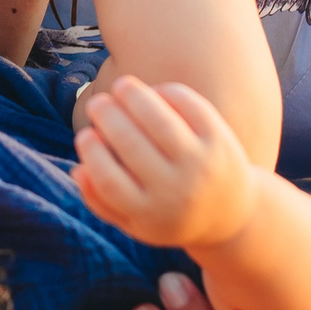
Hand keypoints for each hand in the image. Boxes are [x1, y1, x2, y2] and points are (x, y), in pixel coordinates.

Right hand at [72, 77, 253, 251]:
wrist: (232, 215)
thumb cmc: (169, 212)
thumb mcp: (135, 222)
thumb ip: (100, 201)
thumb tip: (78, 168)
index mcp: (151, 214)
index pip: (110, 180)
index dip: (92, 152)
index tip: (85, 135)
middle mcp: (177, 191)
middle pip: (131, 144)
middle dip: (107, 115)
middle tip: (98, 104)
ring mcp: (201, 165)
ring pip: (160, 120)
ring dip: (134, 96)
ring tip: (121, 87)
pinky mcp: (221, 141)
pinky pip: (191, 107)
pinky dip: (169, 93)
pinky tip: (155, 92)